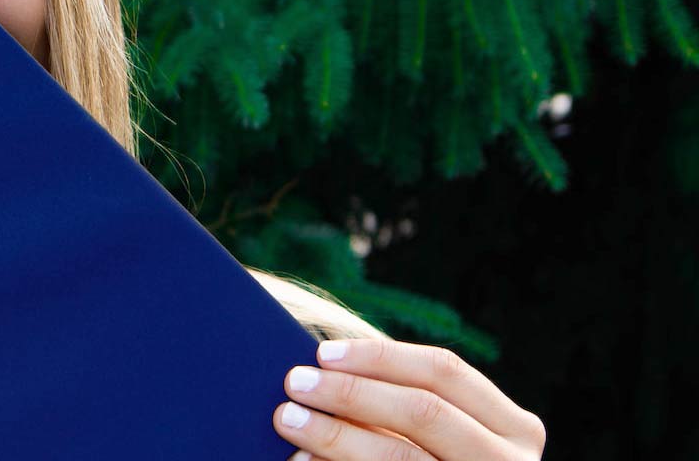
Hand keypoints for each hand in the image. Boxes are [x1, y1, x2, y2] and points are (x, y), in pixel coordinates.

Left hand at [272, 338, 545, 459]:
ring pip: (399, 456)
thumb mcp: (445, 437)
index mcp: (515, 428)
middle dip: (351, 392)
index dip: (381, 357)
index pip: (445, 372)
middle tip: (295, 383)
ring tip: (288, 420)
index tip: (323, 353)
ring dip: (335, 435)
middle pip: (422, 411)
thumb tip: (325, 369)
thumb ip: (403, 405)